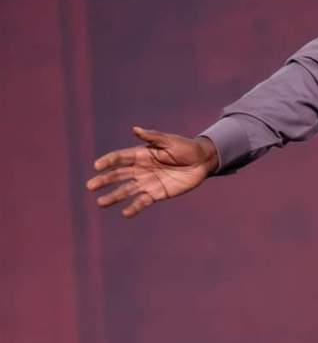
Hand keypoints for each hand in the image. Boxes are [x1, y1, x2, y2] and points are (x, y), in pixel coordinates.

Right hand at [86, 126, 218, 218]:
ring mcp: (146, 182)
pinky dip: (134, 207)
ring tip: (101, 203)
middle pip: (118, 175)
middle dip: (104, 181)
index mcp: (140, 155)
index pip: (119, 158)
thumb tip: (135, 129)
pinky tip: (125, 213)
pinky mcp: (156, 193)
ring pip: (126, 190)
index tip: (97, 166)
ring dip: (113, 196)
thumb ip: (152, 137)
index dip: (108, 161)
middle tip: (90, 186)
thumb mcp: (170, 141)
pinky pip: (142, 201)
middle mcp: (139, 169)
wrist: (201, 162)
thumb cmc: (185, 148)